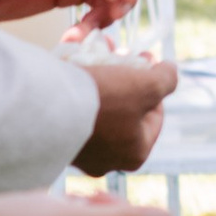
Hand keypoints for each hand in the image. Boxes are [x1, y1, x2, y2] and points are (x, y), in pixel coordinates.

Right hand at [69, 53, 176, 177]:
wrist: (45, 108)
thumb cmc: (104, 100)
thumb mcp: (147, 85)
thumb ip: (167, 79)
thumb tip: (170, 72)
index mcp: (135, 154)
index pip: (155, 114)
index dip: (153, 83)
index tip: (145, 61)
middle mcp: (108, 161)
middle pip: (126, 110)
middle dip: (126, 79)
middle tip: (122, 54)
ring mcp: (80, 154)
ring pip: (100, 109)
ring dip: (102, 80)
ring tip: (98, 54)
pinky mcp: (57, 141)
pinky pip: (75, 111)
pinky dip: (79, 89)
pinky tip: (76, 68)